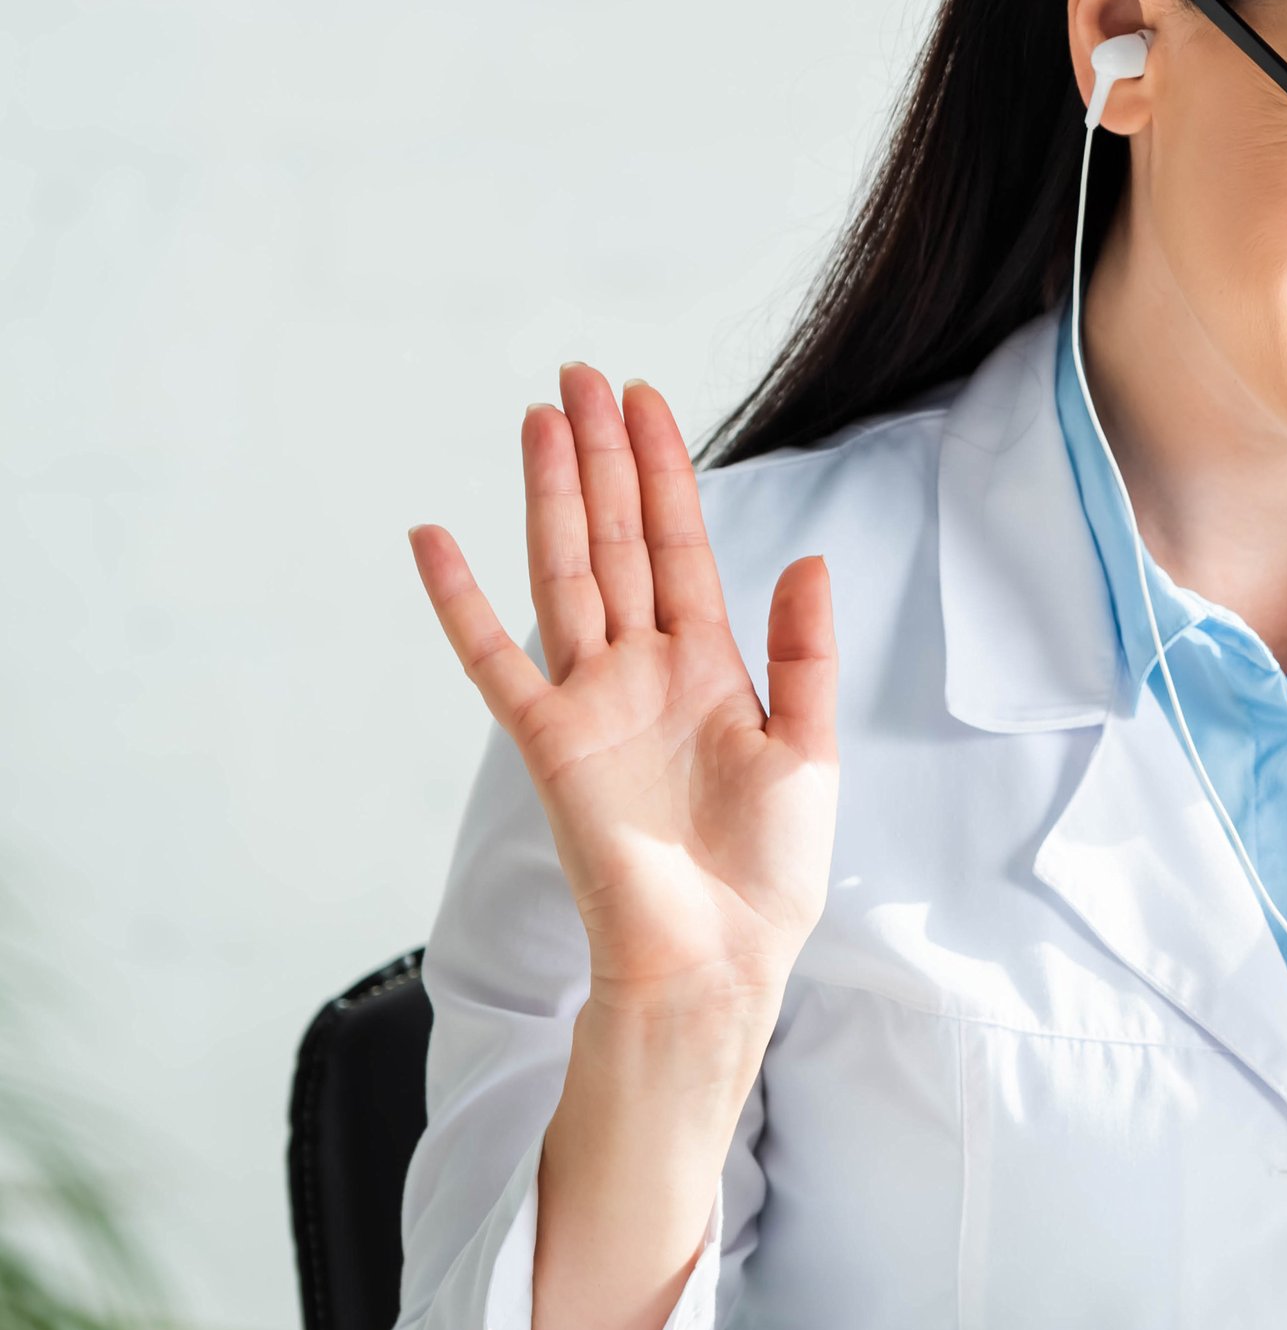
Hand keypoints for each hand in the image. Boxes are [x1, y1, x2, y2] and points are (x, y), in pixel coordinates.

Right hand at [409, 364, 838, 1033]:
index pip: (680, 545)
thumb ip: (804, 651)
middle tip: (581, 374)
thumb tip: (807, 556)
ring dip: (550, 496)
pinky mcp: (549, 742)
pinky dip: (462, 600)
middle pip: (615, 539)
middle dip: (602, 458)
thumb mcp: (809, 748)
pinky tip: (434, 537)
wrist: (719, 956)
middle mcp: (642, 669)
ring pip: (564, 573)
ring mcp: (590, 700)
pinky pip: (494, 658)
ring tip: (539, 416)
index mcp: (709, 667)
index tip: (645, 399)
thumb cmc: (766, 870)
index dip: (664, 472)